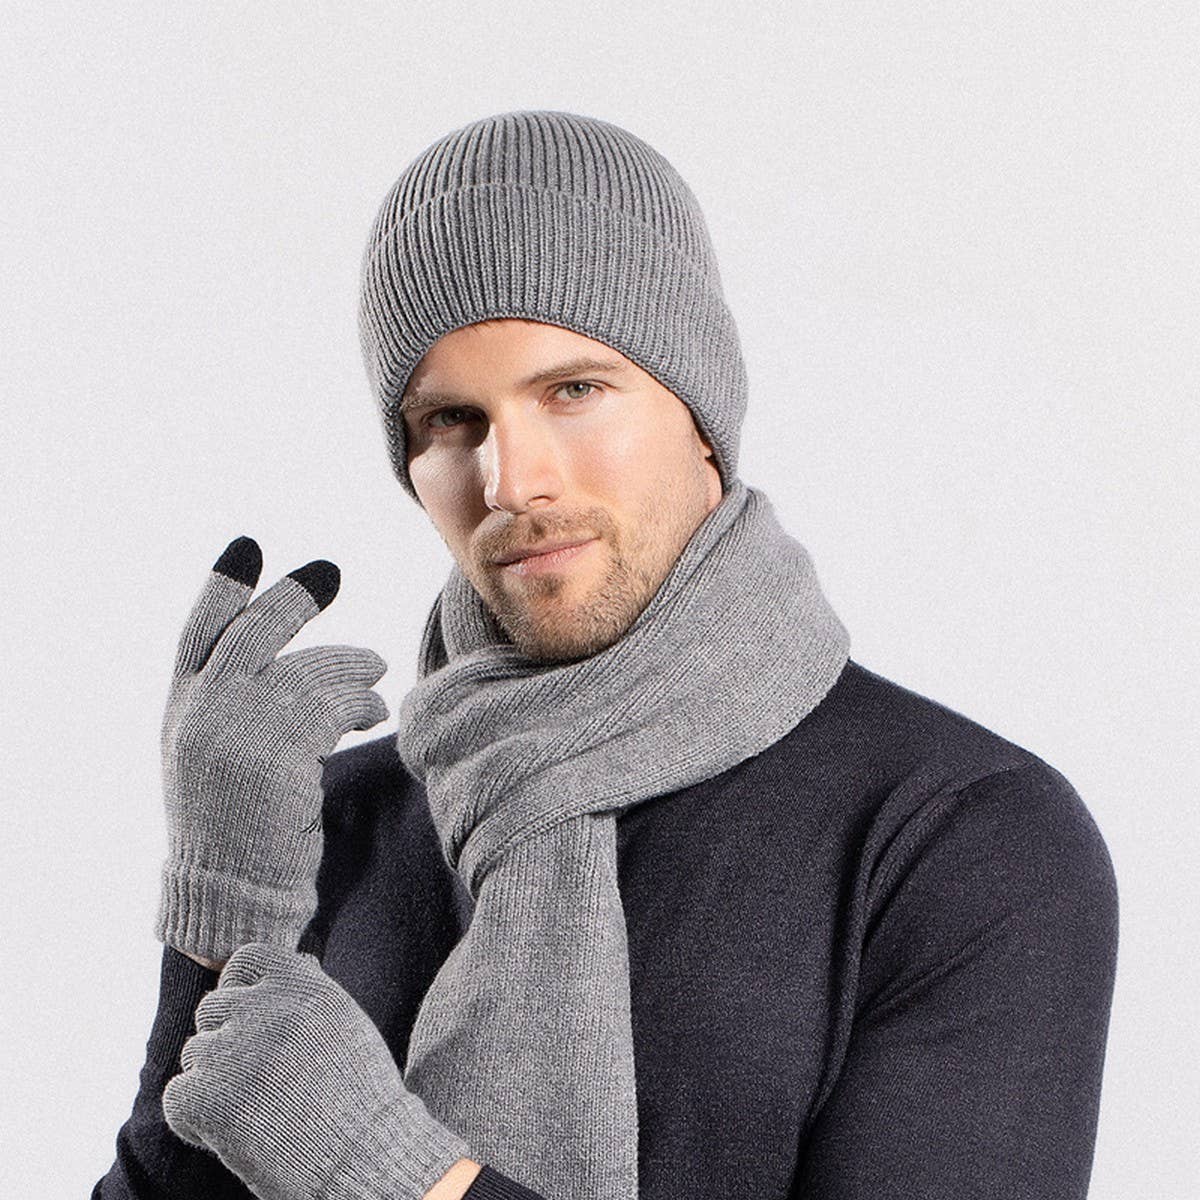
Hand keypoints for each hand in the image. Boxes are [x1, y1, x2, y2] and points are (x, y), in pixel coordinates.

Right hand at [155, 536, 389, 964]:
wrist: (234, 896)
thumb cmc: (238, 829)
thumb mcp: (219, 758)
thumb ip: (237, 706)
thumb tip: (296, 659)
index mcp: (181, 713)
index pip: (198, 634)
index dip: (223, 589)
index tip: (247, 548)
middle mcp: (200, 717)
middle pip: (254, 634)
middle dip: (294, 600)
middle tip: (328, 573)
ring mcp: (236, 736)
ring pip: (306, 671)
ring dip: (348, 666)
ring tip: (371, 673)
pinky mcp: (277, 760)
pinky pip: (329, 708)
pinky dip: (357, 703)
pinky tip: (371, 711)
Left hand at [163, 943, 472, 1199]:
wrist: (363, 1154)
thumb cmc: (360, 1093)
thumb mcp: (345, 1020)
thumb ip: (312, 989)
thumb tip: (296, 960)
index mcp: (301, 984)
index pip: (245, 960)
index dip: (239, 986)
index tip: (249, 1015)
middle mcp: (264, 1009)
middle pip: (212, 1009)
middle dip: (225, 1039)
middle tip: (254, 1079)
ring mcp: (232, 1051)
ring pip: (195, 1055)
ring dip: (213, 1080)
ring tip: (253, 1110)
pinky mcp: (208, 1098)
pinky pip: (178, 1096)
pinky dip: (195, 1118)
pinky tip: (231, 1132)